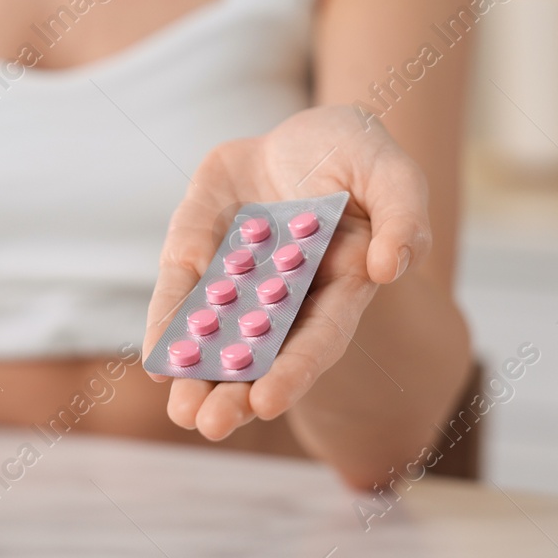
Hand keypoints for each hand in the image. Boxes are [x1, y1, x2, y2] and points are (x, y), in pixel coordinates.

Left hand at [143, 105, 428, 439]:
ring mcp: (238, 272)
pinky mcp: (199, 245)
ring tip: (181, 412)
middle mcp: (285, 291)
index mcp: (340, 284)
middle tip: (209, 425)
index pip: (319, 337)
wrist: (305, 131)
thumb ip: (402, 216)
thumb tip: (388, 265)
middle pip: (262, 351)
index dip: (294, 371)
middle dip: (235, 391)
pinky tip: (155, 358)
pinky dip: (167, 322)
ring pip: (216, 333)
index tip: (266, 403)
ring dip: (197, 373)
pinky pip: (180, 290)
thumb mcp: (392, 172)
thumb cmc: (358, 155)